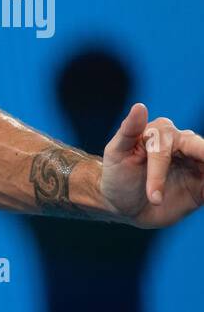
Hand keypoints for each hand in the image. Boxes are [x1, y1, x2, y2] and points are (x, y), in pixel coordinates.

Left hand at [101, 103, 203, 227]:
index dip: (158, 173)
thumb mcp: (116, 153)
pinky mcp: (203, 181)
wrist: (123, 205)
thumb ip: (128, 130)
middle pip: (199, 148)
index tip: (153, 197)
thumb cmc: (117, 175)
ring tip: (202, 185)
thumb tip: (140, 106)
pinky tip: (203, 191)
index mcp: (161, 132)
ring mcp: (195, 162)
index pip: (164, 150)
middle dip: (201, 155)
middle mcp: (183, 143)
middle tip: (201, 165)